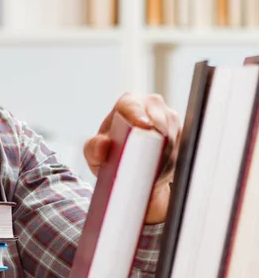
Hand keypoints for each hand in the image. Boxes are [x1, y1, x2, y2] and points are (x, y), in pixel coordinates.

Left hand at [83, 93, 180, 223]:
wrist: (129, 168)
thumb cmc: (109, 153)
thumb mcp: (94, 153)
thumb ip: (94, 148)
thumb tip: (102, 144)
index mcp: (128, 103)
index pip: (133, 105)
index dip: (139, 115)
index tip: (144, 127)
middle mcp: (152, 106)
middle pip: (160, 120)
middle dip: (155, 142)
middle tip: (146, 164)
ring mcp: (171, 119)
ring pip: (174, 137)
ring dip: (164, 157)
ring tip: (149, 173)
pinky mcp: (183, 135)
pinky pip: (182, 149)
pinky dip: (172, 164)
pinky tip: (160, 174)